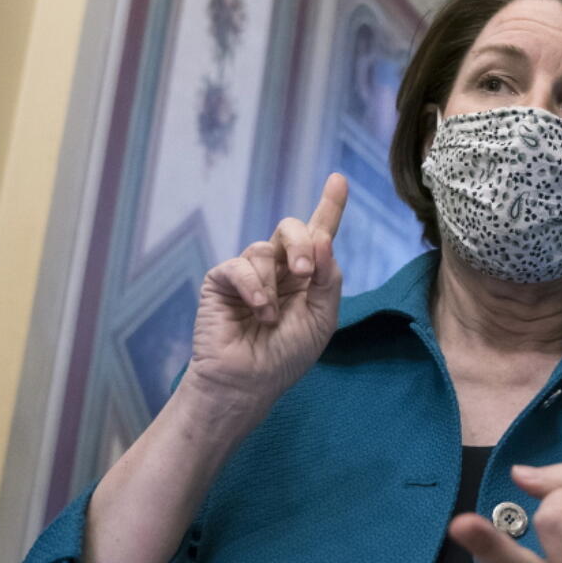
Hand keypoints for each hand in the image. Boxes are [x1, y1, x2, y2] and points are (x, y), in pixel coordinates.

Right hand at [183, 173, 346, 416]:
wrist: (249, 383)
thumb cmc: (286, 356)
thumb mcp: (322, 318)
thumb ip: (328, 279)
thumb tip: (324, 238)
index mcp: (306, 276)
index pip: (319, 234)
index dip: (330, 206)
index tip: (338, 180)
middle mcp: (278, 268)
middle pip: (292, 228)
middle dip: (303, 244)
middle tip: (306, 273)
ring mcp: (249, 273)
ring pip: (265, 249)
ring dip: (274, 285)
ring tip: (272, 318)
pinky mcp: (223, 281)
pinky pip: (240, 266)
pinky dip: (254, 288)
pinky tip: (259, 311)